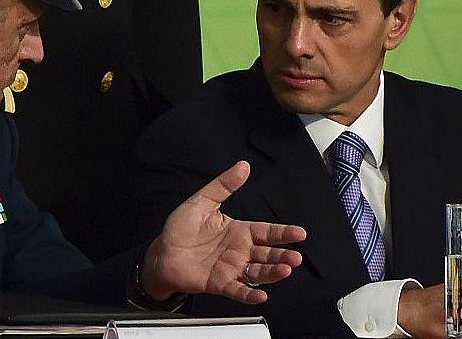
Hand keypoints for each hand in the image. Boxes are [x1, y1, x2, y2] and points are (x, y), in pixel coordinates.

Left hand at [139, 161, 305, 304]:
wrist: (161, 252)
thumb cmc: (181, 229)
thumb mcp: (202, 201)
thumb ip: (223, 185)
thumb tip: (242, 166)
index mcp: (239, 231)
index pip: (267, 231)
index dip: (284, 232)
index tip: (300, 233)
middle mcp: (239, 251)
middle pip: (267, 254)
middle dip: (283, 256)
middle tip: (295, 257)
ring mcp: (231, 268)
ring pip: (258, 272)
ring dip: (272, 273)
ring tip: (285, 271)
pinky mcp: (219, 283)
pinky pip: (238, 290)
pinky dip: (250, 294)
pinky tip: (261, 296)